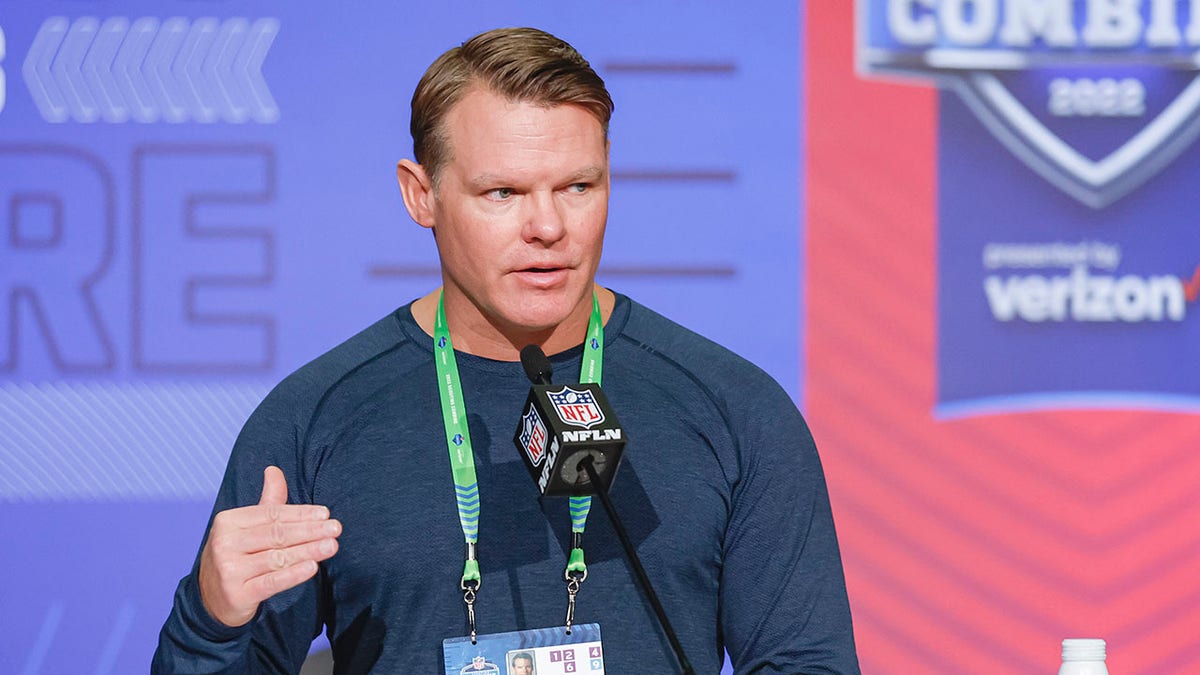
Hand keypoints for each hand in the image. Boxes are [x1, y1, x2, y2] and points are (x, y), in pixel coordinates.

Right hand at [198, 466, 340, 626]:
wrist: (212, 598)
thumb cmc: (238, 555)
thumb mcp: (248, 526)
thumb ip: (267, 502)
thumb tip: (274, 469)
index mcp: (228, 521)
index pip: (271, 514)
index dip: (300, 513)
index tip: (325, 513)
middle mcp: (225, 544)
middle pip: (276, 534)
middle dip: (310, 530)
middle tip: (336, 528)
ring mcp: (229, 570)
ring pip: (277, 558)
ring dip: (308, 551)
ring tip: (332, 546)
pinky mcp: (237, 594)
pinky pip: (271, 582)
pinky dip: (293, 574)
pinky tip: (312, 567)